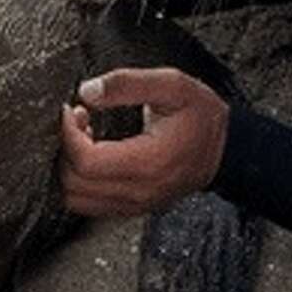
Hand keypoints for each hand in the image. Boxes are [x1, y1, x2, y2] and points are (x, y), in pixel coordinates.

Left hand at [59, 68, 229, 216]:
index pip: (86, 161)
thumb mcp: (172, 86)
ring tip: (84, 138)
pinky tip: (93, 154)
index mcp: (148, 162)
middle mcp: (139, 191)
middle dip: (66, 149)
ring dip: (69, 168)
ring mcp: (135, 205)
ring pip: (76, 199)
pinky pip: (89, 205)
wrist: (225, 150)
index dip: (68, 134)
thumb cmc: (201, 117)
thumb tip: (87, 91)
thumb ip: (128, 83)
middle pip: (74, 184)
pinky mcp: (131, 208)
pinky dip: (79, 182)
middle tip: (78, 119)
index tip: (72, 109)